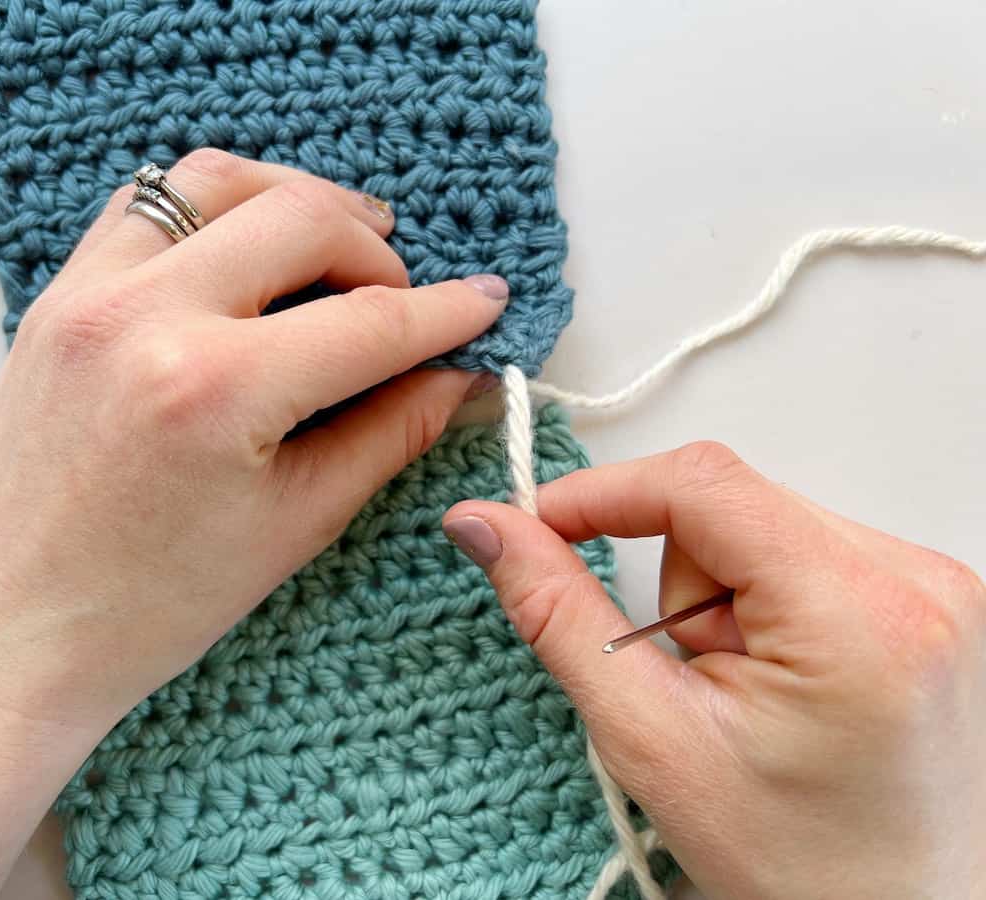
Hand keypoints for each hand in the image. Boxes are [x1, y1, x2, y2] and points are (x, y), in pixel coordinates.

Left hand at [0, 150, 504, 898]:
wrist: (11, 631)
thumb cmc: (150, 608)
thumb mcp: (294, 524)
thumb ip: (389, 433)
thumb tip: (461, 379)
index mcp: (216, 389)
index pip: (368, 321)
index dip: (444, 311)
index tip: (486, 301)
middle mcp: (147, 315)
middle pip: (302, 217)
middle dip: (377, 250)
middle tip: (404, 298)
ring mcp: (89, 294)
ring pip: (219, 181)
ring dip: (296, 201)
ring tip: (337, 250)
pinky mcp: (57, 297)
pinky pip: (147, 204)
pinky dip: (214, 208)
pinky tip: (247, 252)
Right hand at [443, 441, 985, 899]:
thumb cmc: (800, 865)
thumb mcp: (653, 740)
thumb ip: (559, 615)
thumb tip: (486, 527)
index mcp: (856, 614)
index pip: (702, 484)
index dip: (602, 493)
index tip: (537, 526)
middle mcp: (915, 579)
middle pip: (730, 507)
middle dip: (678, 586)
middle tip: (691, 680)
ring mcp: (935, 586)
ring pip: (761, 528)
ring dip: (719, 600)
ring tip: (743, 695)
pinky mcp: (929, 597)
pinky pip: (802, 554)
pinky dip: (762, 605)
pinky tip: (779, 681)